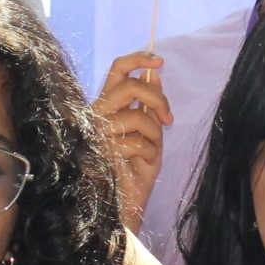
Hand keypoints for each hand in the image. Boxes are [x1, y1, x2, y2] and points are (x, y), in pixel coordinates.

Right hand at [92, 51, 172, 231]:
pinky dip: (150, 152)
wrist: (123, 206)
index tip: (160, 61)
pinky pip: (137, 141)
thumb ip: (149, 106)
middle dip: (157, 98)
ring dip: (155, 133)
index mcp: (105, 106)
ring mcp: (96, 132)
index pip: (116, 70)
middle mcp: (95, 114)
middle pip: (130, 85)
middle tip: (169, 118)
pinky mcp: (102, 151)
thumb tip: (154, 73)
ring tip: (153, 149)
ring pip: (137, 115)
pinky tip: (145, 163)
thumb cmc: (135, 172)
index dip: (138, 59)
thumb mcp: (149, 133)